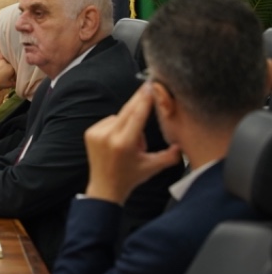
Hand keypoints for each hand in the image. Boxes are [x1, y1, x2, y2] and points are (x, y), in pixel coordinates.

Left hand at [0, 56, 16, 91]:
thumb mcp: (8, 85)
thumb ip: (14, 83)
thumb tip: (15, 82)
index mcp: (11, 68)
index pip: (12, 68)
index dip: (10, 71)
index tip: (8, 75)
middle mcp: (5, 62)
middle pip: (6, 63)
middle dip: (4, 67)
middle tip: (0, 73)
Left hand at [83, 83, 182, 203]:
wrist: (104, 187)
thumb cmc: (130, 178)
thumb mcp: (153, 167)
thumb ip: (171, 156)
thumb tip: (183, 145)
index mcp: (123, 143)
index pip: (137, 116)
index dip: (144, 100)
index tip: (150, 86)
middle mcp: (108, 136)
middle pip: (128, 111)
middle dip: (139, 100)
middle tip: (148, 86)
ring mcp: (96, 134)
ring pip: (120, 116)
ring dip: (129, 123)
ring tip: (131, 144)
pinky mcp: (89, 133)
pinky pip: (109, 120)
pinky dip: (117, 125)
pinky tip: (119, 141)